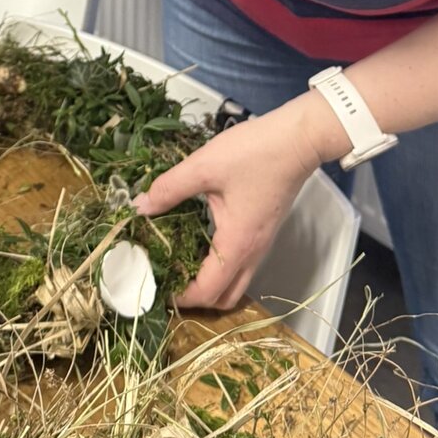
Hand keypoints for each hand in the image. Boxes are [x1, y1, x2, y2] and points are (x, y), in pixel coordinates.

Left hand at [133, 92, 326, 311]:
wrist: (297, 139)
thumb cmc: (253, 153)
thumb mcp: (203, 166)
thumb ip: (169, 188)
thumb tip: (140, 207)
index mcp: (236, 244)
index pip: (208, 292)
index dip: (181, 297)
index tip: (157, 286)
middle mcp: (252, 252)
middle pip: (225, 297)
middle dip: (196, 298)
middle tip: (168, 278)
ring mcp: (262, 243)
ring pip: (236, 281)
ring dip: (210, 282)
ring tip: (180, 261)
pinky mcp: (264, 230)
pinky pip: (241, 262)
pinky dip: (220, 265)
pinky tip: (200, 240)